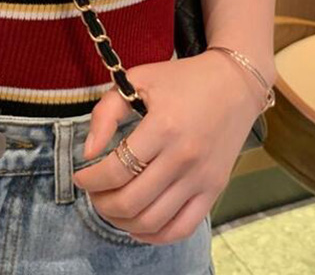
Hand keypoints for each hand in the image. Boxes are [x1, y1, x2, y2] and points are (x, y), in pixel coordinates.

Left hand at [71, 50, 274, 244]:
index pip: (115, 170)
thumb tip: (89, 152)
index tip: (80, 175)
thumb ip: (107, 112)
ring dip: (122, 221)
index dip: (90, 179)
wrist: (234, 83)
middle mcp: (183, 157)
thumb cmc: (181, 79)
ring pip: (152, 221)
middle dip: (101, 203)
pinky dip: (155, 236)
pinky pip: (182, 228)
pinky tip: (137, 224)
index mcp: (163, 127)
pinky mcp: (214, 188)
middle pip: (130, 201)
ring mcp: (201, 177)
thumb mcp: (139, 80)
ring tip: (111, 205)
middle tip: (93, 191)